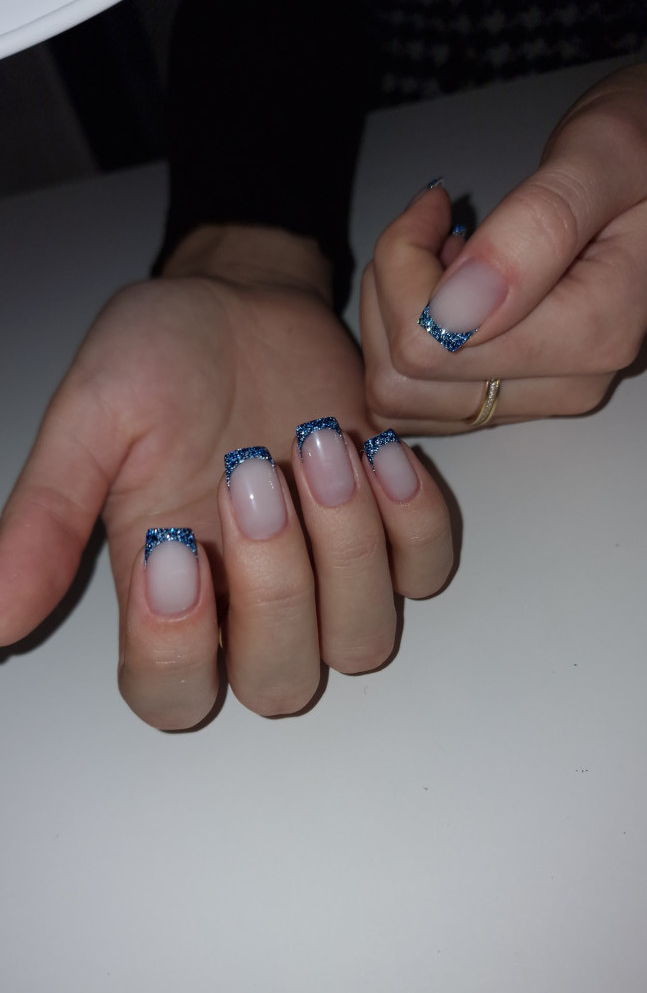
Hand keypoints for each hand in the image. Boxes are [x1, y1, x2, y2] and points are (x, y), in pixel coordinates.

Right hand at [0, 226, 452, 727]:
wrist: (242, 300)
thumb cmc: (160, 359)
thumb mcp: (92, 422)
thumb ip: (47, 518)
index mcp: (167, 593)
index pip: (170, 692)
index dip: (175, 649)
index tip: (172, 544)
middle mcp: (250, 604)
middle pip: (278, 684)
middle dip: (276, 586)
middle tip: (252, 468)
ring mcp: (330, 575)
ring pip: (362, 642)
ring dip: (349, 549)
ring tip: (318, 443)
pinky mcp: (394, 533)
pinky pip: (427, 573)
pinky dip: (414, 522)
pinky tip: (380, 448)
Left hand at [361, 64, 646, 432]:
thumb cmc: (639, 153)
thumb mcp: (602, 155)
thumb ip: (539, 226)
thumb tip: (457, 309)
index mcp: (593, 333)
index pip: (434, 343)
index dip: (407, 268)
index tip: (436, 209)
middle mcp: (566, 383)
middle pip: (407, 378)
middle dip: (394, 292)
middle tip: (433, 230)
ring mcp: (538, 396)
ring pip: (400, 395)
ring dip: (391, 318)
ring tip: (439, 258)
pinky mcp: (512, 395)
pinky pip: (415, 398)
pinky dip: (403, 342)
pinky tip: (441, 291)